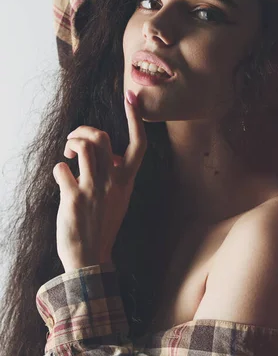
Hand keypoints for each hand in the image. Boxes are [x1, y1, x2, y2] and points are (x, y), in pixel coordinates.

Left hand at [53, 90, 145, 272]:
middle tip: (75, 141)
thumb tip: (110, 157)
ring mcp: (94, 189)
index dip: (135, 118)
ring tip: (68, 155)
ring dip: (71, 144)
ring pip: (85, 147)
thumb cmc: (102, 225)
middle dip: (84, 130)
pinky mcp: (74, 197)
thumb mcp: (119, 198)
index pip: (139, 144)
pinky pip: (62, 170)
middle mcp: (113, 181)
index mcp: (126, 180)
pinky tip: (61, 178)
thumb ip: (117, 176)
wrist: (90, 258)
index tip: (131, 97)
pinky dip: (59, 168)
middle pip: (103, 137)